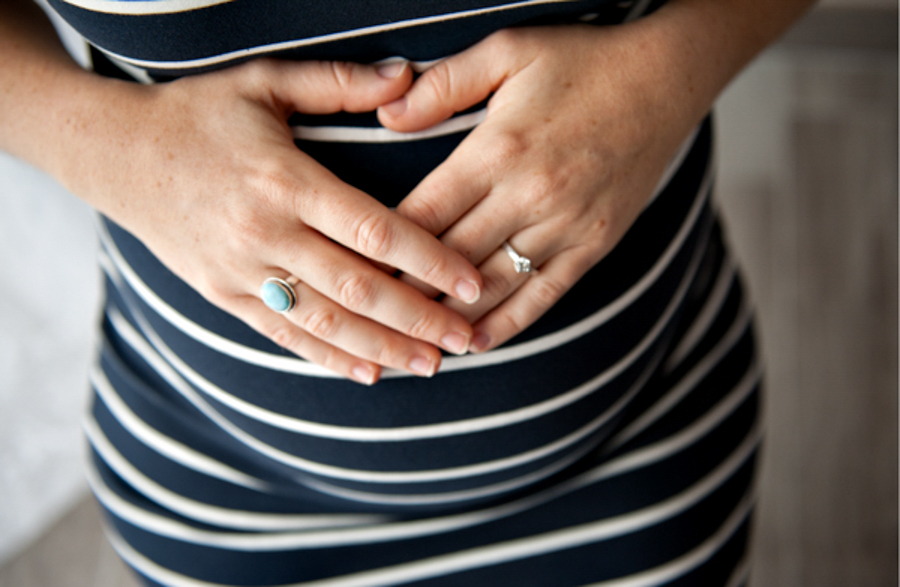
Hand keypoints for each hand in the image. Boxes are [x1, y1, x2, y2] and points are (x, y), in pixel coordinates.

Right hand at [63, 59, 483, 382]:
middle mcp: (264, 232)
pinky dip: (327, 357)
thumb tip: (408, 76)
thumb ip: (338, 83)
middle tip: (466, 340)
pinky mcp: (221, 295)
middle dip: (418, 318)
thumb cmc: (198, 115)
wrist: (115, 156)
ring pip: (324, 320)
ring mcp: (239, 270)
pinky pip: (282, 334)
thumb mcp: (264, 83)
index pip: (373, 231)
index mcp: (285, 180)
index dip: (429, 260)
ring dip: (382, 348)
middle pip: (357, 287)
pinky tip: (368, 373)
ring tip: (431, 365)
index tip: (472, 282)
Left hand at [378, 24, 708, 351]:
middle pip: (452, 258)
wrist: (665, 80)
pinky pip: (545, 295)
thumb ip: (442, 85)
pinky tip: (476, 344)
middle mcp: (530, 194)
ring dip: (449, 319)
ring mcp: (566, 225)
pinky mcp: (595, 244)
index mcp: (498, 149)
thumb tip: (386, 118)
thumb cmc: (580, 62)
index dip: (384, 248)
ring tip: (410, 343)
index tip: (352, 272)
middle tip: (366, 318)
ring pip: (493, 286)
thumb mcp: (507, 50)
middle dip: (405, 292)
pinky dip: (508, 324)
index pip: (425, 212)